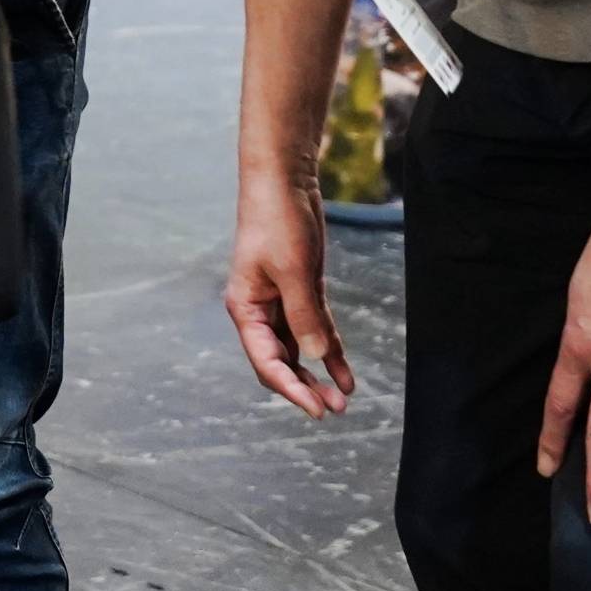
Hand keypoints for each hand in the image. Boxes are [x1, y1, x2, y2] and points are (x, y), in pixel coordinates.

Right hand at [223, 170, 355, 417]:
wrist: (284, 181)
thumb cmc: (278, 221)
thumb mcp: (293, 271)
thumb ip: (304, 316)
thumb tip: (314, 359)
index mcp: (245, 307)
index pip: (266, 360)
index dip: (291, 388)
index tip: (317, 410)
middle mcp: (260, 310)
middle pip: (281, 361)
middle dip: (305, 386)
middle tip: (335, 409)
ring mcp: (281, 302)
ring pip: (299, 349)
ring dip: (318, 373)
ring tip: (343, 399)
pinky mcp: (301, 291)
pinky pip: (315, 330)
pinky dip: (330, 351)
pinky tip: (345, 374)